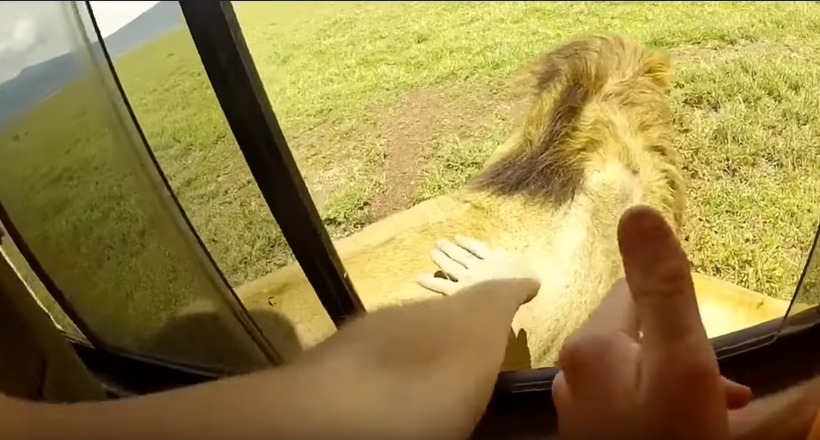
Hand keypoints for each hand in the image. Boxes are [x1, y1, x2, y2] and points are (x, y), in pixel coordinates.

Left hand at [416, 235, 538, 300]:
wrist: (509, 290)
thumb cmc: (521, 286)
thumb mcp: (529, 281)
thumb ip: (527, 281)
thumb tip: (534, 282)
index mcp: (495, 261)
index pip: (479, 249)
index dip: (469, 243)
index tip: (459, 238)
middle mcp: (479, 266)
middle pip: (462, 256)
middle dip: (451, 249)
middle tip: (439, 242)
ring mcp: (467, 277)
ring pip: (452, 266)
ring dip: (442, 259)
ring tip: (432, 252)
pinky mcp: (459, 290)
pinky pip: (442, 285)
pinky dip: (431, 281)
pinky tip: (418, 277)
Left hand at [552, 206, 751, 439]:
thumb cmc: (670, 436)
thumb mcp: (679, 359)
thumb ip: (660, 289)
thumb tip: (637, 212)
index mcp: (589, 345)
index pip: (633, 292)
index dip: (673, 305)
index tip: (697, 332)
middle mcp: (574, 370)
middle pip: (636, 333)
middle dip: (680, 347)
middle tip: (722, 385)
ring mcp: (581, 406)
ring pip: (638, 370)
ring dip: (677, 378)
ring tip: (719, 407)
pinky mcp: (593, 432)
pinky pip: (630, 401)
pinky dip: (661, 404)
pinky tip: (690, 421)